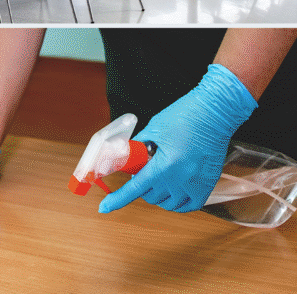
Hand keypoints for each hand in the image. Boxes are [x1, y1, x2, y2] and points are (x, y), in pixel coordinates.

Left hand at [99, 64, 257, 213]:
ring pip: (168, 204)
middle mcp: (181, 179)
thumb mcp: (153, 129)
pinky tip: (172, 190)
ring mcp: (197, 184)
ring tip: (158, 178)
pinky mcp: (209, 184)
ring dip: (157, 195)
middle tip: (142, 170)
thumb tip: (125, 156)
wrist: (215, 112)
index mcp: (165, 165)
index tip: (105, 208)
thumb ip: (138, 146)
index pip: (135, 188)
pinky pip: (189, 205)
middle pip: (150, 196)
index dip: (117, 199)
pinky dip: (177, 202)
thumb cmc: (185, 115)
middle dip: (140, 186)